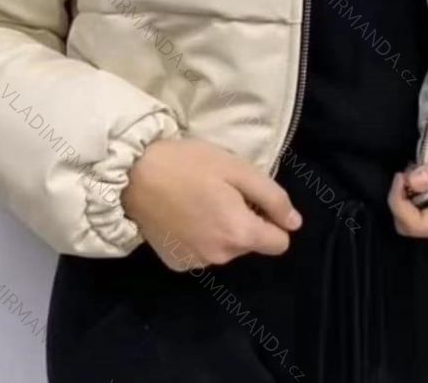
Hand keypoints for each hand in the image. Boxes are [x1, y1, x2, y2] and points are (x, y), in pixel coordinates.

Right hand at [122, 138, 301, 270]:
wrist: (133, 174)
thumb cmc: (188, 164)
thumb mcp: (237, 168)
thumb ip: (272, 197)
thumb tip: (295, 223)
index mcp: (239, 234)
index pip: (279, 243)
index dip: (271, 218)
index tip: (251, 198)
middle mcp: (220, 257)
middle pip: (250, 243)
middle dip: (243, 221)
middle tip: (220, 191)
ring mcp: (195, 263)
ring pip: (225, 248)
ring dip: (221, 229)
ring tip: (199, 200)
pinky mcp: (175, 263)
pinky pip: (202, 252)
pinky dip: (199, 237)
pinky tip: (183, 214)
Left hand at [387, 128, 427, 237]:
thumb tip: (413, 182)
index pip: (417, 226)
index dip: (398, 202)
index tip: (401, 175)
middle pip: (415, 228)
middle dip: (402, 201)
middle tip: (409, 170)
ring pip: (421, 223)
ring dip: (412, 198)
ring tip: (422, 170)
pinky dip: (423, 197)